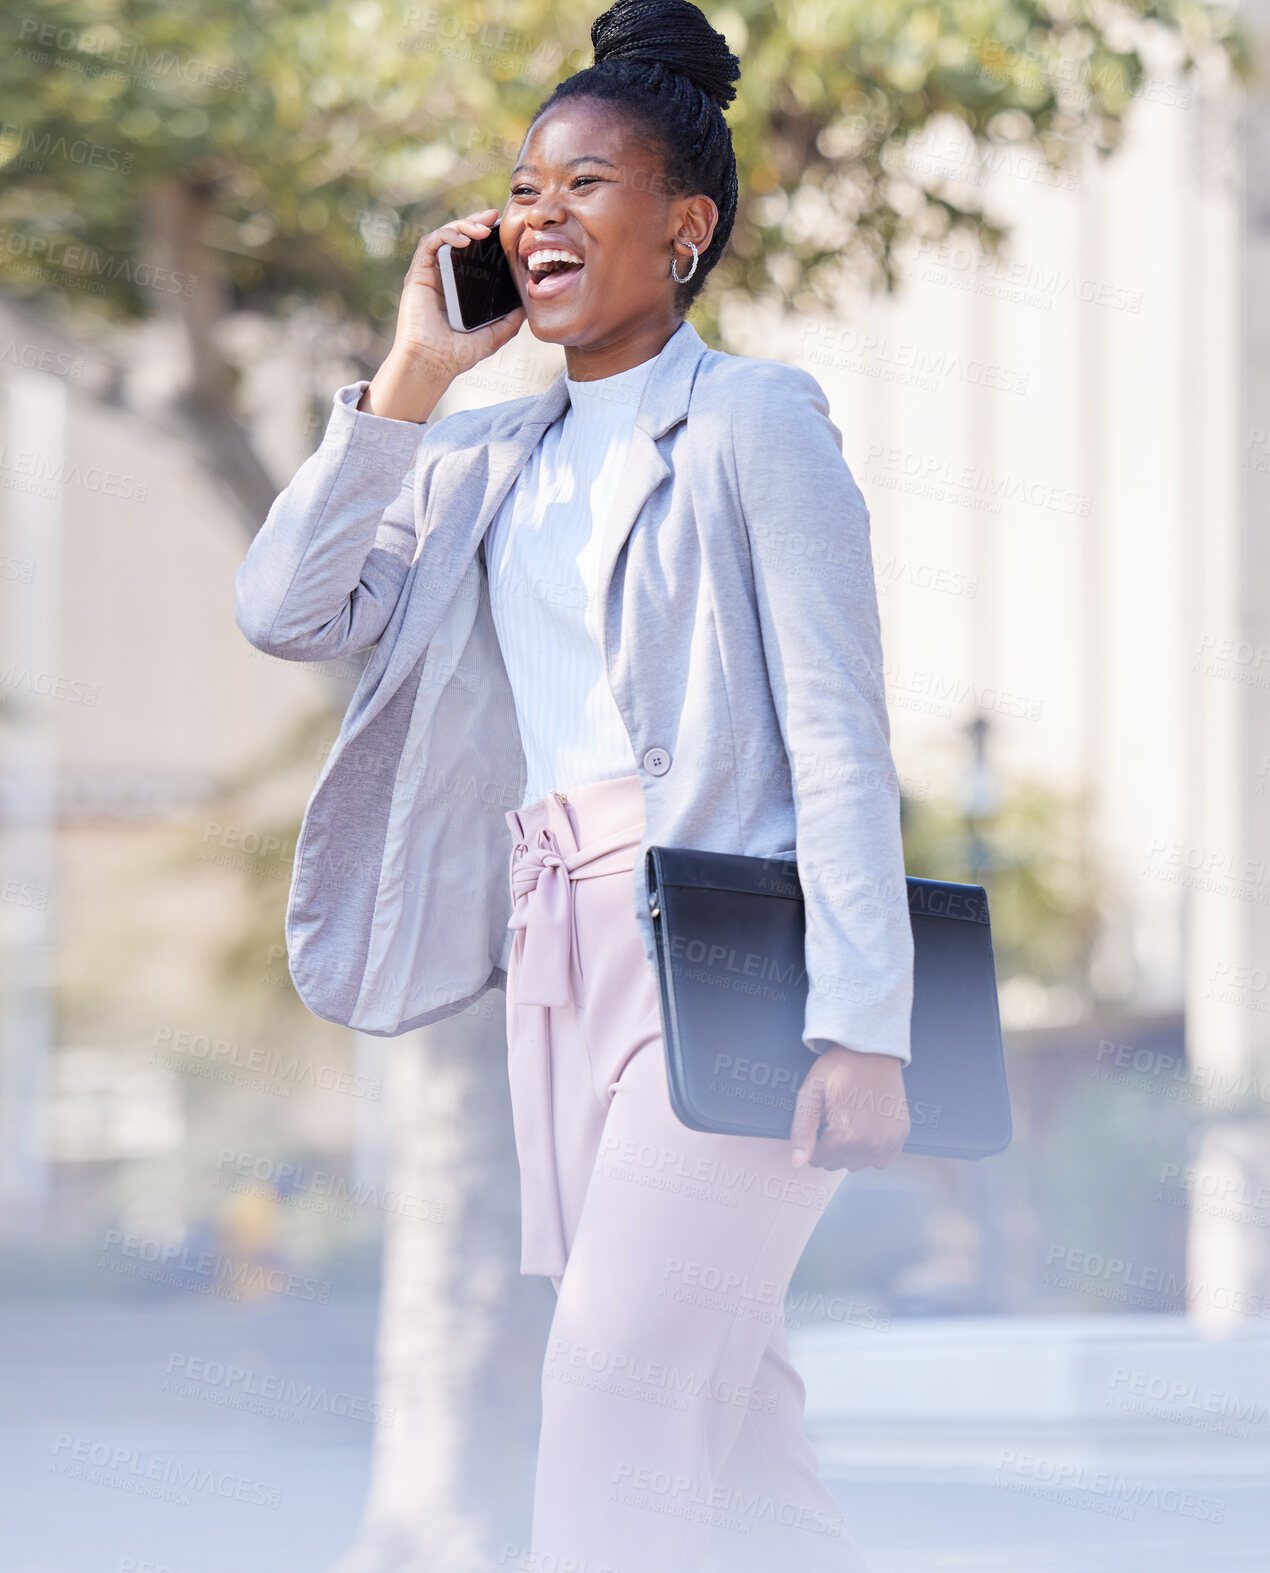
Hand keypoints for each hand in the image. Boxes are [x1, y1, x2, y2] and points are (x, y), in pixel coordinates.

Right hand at [360, 207, 526, 421]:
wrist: (433, 363)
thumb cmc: (458, 354)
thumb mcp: (494, 335)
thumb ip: (511, 320)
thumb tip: (527, 304)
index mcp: (460, 287)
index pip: (474, 253)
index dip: (487, 238)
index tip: (505, 230)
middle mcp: (444, 276)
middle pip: (460, 238)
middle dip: (477, 222)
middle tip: (495, 216)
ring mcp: (430, 273)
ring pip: (445, 235)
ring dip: (464, 225)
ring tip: (483, 228)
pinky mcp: (418, 274)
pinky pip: (430, 244)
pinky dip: (447, 235)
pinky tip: (464, 238)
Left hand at [788, 1044, 910, 1171]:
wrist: (871, 1049)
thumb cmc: (837, 1068)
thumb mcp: (810, 1094)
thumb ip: (802, 1131)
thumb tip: (799, 1163)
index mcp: (845, 1135)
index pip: (818, 1159)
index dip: (813, 1140)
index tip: (818, 1120)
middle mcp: (870, 1144)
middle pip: (837, 1164)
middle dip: (829, 1146)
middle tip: (834, 1116)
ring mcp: (889, 1141)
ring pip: (858, 1165)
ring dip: (850, 1150)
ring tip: (850, 1119)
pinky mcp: (901, 1135)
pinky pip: (882, 1161)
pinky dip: (872, 1151)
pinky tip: (867, 1128)